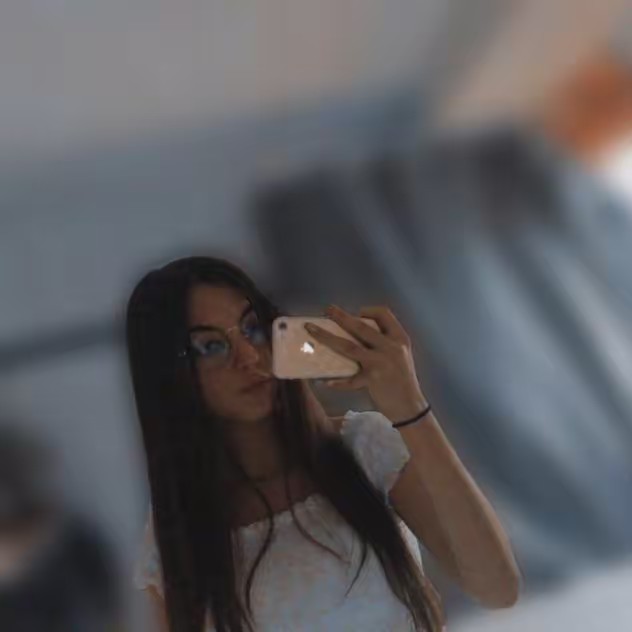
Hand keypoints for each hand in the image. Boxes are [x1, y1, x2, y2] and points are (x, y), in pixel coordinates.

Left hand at [305, 305, 427, 422]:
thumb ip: (384, 343)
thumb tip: (356, 334)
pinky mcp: (372, 379)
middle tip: (327, 309)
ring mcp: (381, 362)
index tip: (356, 313)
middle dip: (341, 316)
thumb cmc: (403, 379)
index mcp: (399, 338)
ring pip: (349, 346)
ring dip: (327, 337)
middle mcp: (391, 347)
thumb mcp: (400, 355)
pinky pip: (349, 379)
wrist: (411, 407)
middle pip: (361, 326)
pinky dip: (338, 382)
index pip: (384, 314)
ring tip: (312, 330)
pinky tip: (326, 382)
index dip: (368, 311)